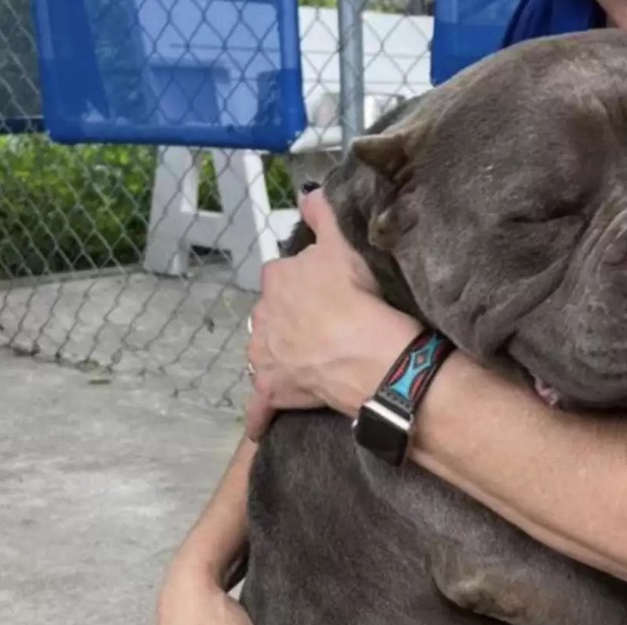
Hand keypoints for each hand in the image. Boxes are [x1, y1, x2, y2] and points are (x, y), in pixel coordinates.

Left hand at [245, 187, 420, 439]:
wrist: (367, 355)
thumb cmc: (358, 299)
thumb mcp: (343, 245)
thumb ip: (322, 215)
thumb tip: (308, 194)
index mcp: (276, 279)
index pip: (284, 278)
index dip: (306, 286)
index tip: (327, 295)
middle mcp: (261, 315)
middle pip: (273, 317)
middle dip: (290, 322)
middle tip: (322, 330)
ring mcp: (263, 356)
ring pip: (264, 355)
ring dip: (277, 359)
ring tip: (304, 365)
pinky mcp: (272, 392)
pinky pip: (259, 407)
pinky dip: (259, 417)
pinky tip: (259, 427)